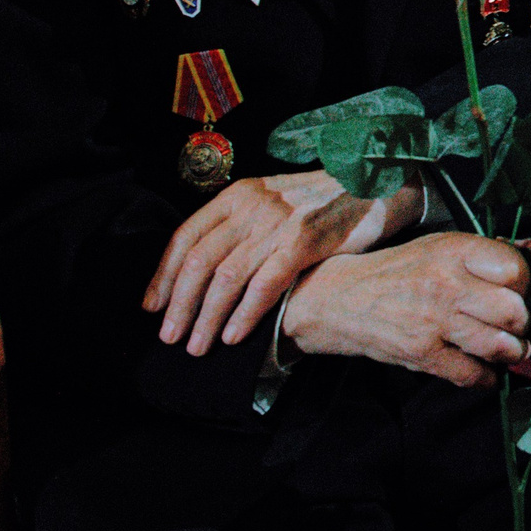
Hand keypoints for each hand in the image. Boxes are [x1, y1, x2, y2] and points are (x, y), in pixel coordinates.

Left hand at [145, 167, 425, 353]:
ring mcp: (278, 223)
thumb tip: (205, 271)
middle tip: (170, 336)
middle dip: (180, 305)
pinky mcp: (304, 242)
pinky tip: (234, 335)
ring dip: (206, 317)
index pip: (186, 236)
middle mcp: (253, 206)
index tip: (153, 306)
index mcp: (238, 194)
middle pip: (199, 261)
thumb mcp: (274, 199)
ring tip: (198, 344)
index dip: (164, 275)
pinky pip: (264, 284)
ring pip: (226, 277)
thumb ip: (242, 224)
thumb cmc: (323, 201)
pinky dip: (244, 314)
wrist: (377, 185)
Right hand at [280, 233, 530, 386]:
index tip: (520, 290)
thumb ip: (490, 250)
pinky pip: (472, 374)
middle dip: (524, 323)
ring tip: (510, 348)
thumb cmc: (398, 271)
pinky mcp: (422, 354)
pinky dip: (487, 377)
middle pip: (514, 311)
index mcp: (454, 251)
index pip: (516, 270)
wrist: (338, 299)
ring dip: (513, 352)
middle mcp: (446, 284)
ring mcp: (434, 322)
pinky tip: (486, 369)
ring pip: (500, 345)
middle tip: (518, 324)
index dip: (525, 283)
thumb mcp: (441, 247)